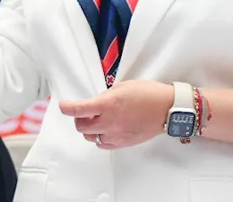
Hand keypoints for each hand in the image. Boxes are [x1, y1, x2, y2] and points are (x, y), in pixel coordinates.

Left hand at [59, 81, 174, 149]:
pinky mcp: (123, 143)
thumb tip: (96, 102)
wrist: (168, 109)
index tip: (63, 105)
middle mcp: (109, 121)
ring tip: (97, 121)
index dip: (67, 107)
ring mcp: (116, 134)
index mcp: (108, 104)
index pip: (79, 109)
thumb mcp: (123, 87)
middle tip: (84, 113)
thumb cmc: (149, 94)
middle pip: (81, 126)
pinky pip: (103, 145)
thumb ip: (106, 96)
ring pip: (91, 137)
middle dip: (79, 119)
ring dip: (89, 129)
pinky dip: (100, 138)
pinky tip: (106, 130)